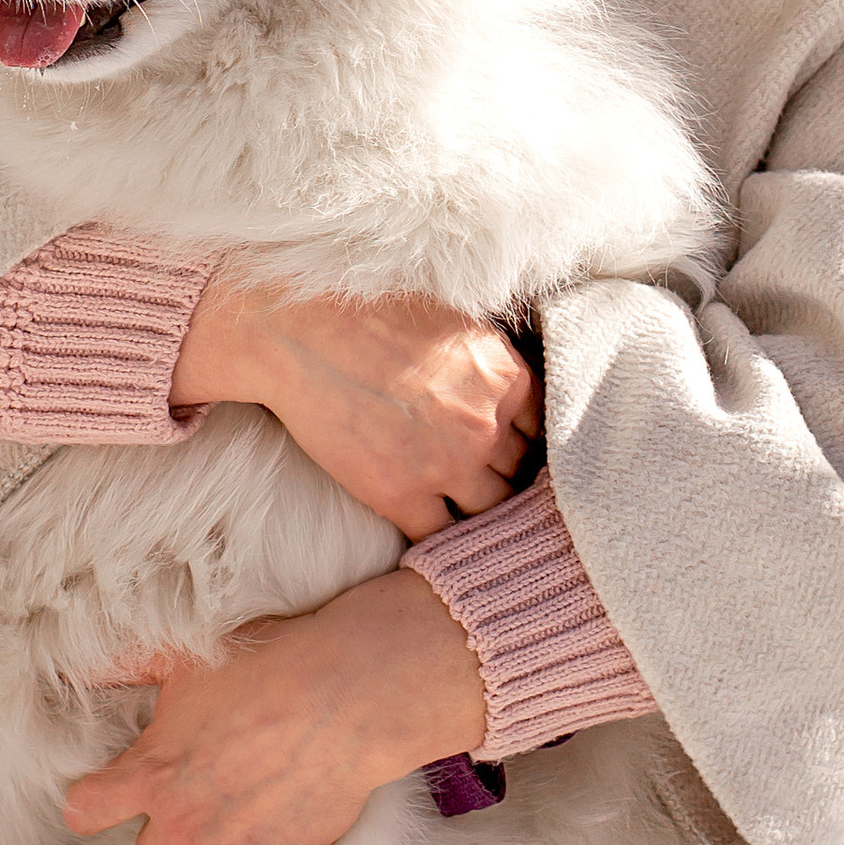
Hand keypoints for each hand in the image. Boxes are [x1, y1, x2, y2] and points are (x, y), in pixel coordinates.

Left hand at [62, 571, 489, 844]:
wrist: (352, 695)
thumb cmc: (268, 666)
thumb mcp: (186, 658)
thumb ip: (126, 669)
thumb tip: (79, 671)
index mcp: (149, 776)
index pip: (84, 813)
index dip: (94, 802)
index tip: (109, 793)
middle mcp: (182, 826)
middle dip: (171, 827)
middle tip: (204, 787)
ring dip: (219, 843)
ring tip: (253, 794)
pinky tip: (290, 805)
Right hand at [172, 276, 537, 538]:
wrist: (300, 328)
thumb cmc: (370, 308)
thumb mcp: (455, 321)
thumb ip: (491, 363)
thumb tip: (507, 389)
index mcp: (505, 377)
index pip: (543, 429)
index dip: (526, 441)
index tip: (512, 449)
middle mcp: (487, 424)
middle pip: (520, 473)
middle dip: (507, 476)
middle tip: (490, 480)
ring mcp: (446, 464)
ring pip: (490, 510)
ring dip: (479, 509)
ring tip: (465, 507)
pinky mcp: (399, 494)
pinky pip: (438, 535)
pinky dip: (438, 535)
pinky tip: (430, 525)